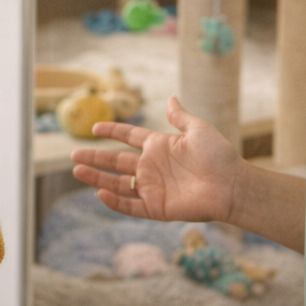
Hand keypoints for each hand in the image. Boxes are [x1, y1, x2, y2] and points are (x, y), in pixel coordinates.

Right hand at [69, 95, 243, 223]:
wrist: (232, 185)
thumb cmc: (218, 156)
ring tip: (77, 171)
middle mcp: (152, 167)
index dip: (112, 132)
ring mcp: (153, 188)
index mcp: (160, 147)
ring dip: (97, 178)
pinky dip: (114, 201)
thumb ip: (179, 116)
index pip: (129, 138)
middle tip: (73, 156)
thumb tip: (170, 97)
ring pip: (117, 184)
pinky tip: (100, 193)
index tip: (95, 128)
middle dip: (95, 158)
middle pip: (116, 162)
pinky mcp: (156, 207)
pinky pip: (130, 205)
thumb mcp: (198, 129)